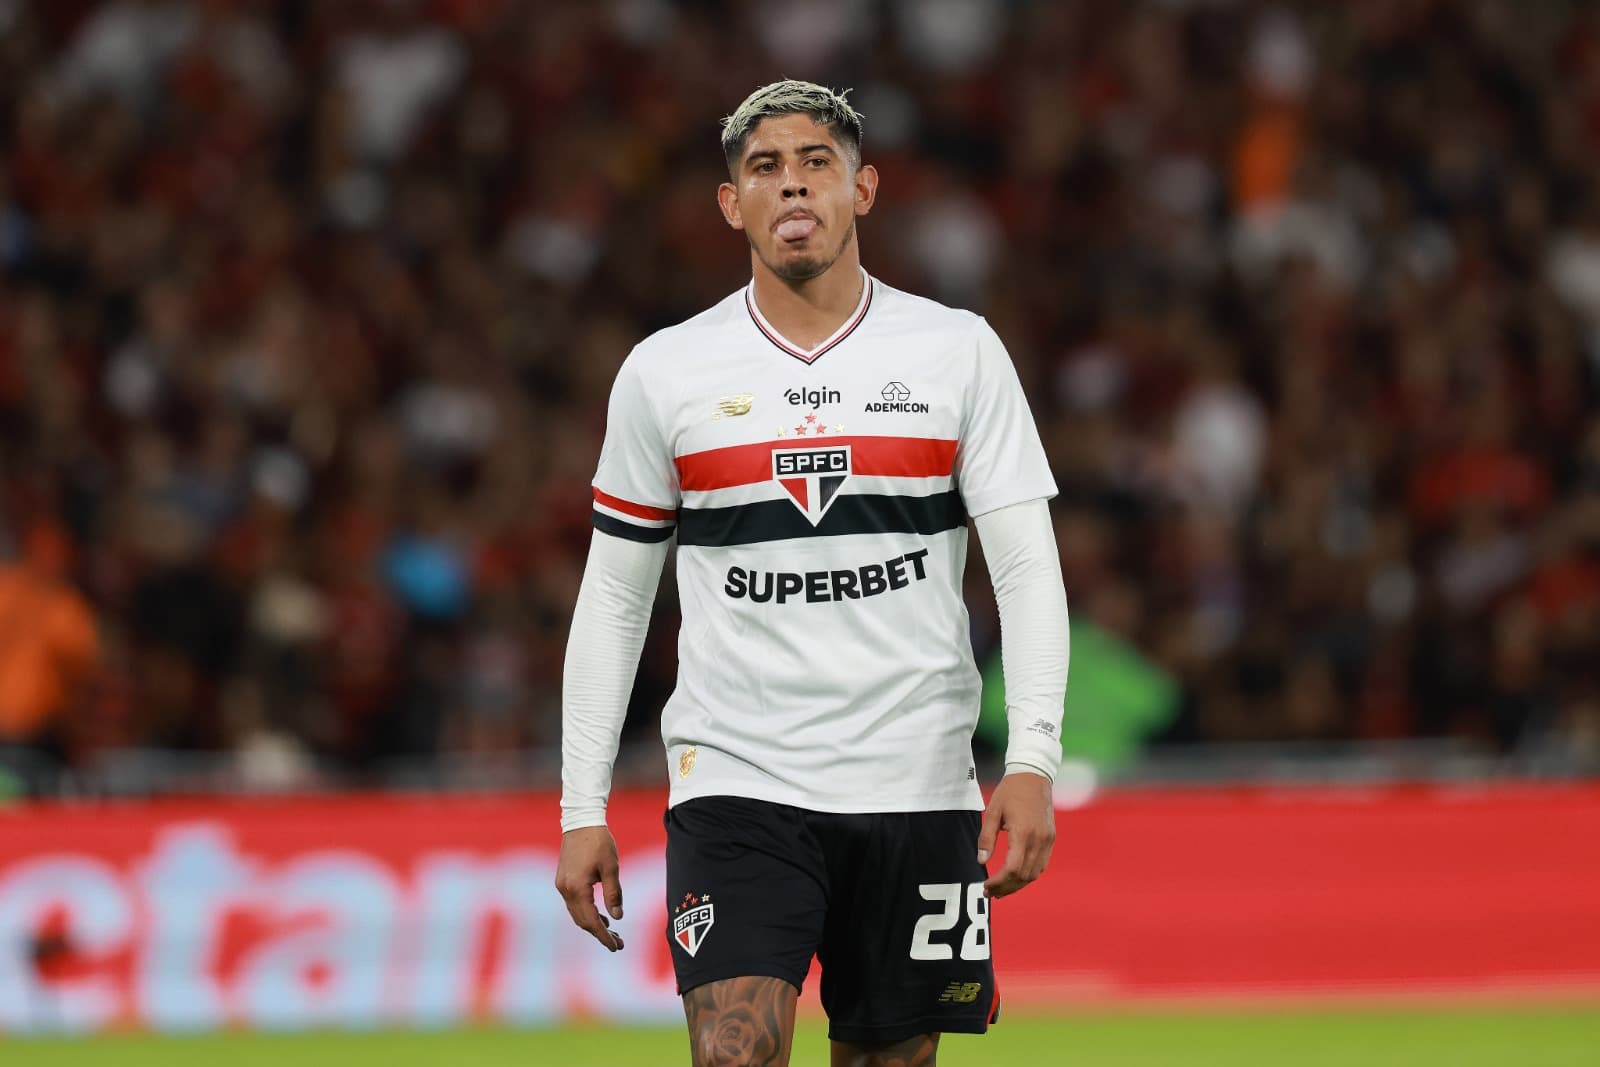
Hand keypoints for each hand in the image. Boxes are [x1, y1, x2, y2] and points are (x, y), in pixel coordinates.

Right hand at [555, 826, 625, 950]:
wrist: (581, 821)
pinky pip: (574, 903)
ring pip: (576, 913)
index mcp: (577, 888)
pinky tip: (600, 914)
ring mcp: (561, 885)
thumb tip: (617, 917)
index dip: (604, 936)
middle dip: (600, 933)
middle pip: (582, 921)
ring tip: (612, 931)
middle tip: (618, 943)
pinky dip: (586, 912)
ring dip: (593, 924)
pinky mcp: (563, 880)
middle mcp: (565, 890)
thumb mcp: (611, 868)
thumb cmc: (599, 842)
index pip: (591, 921)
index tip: (616, 947)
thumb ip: (613, 894)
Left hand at [977, 771, 1055, 898]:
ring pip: (1034, 873)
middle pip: (1024, 876)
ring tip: (1001, 889)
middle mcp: (1039, 839)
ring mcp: (1047, 840)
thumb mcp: (993, 811)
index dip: (998, 882)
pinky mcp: (1051, 838)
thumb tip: (981, 861)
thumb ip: (987, 838)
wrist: (1034, 775)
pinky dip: (1029, 875)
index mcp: (1023, 832)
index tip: (985, 886)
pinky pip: (1042, 864)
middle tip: (990, 892)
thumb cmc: (1010, 791)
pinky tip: (1016, 876)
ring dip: (1018, 885)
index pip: (1012, 869)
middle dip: (1006, 888)